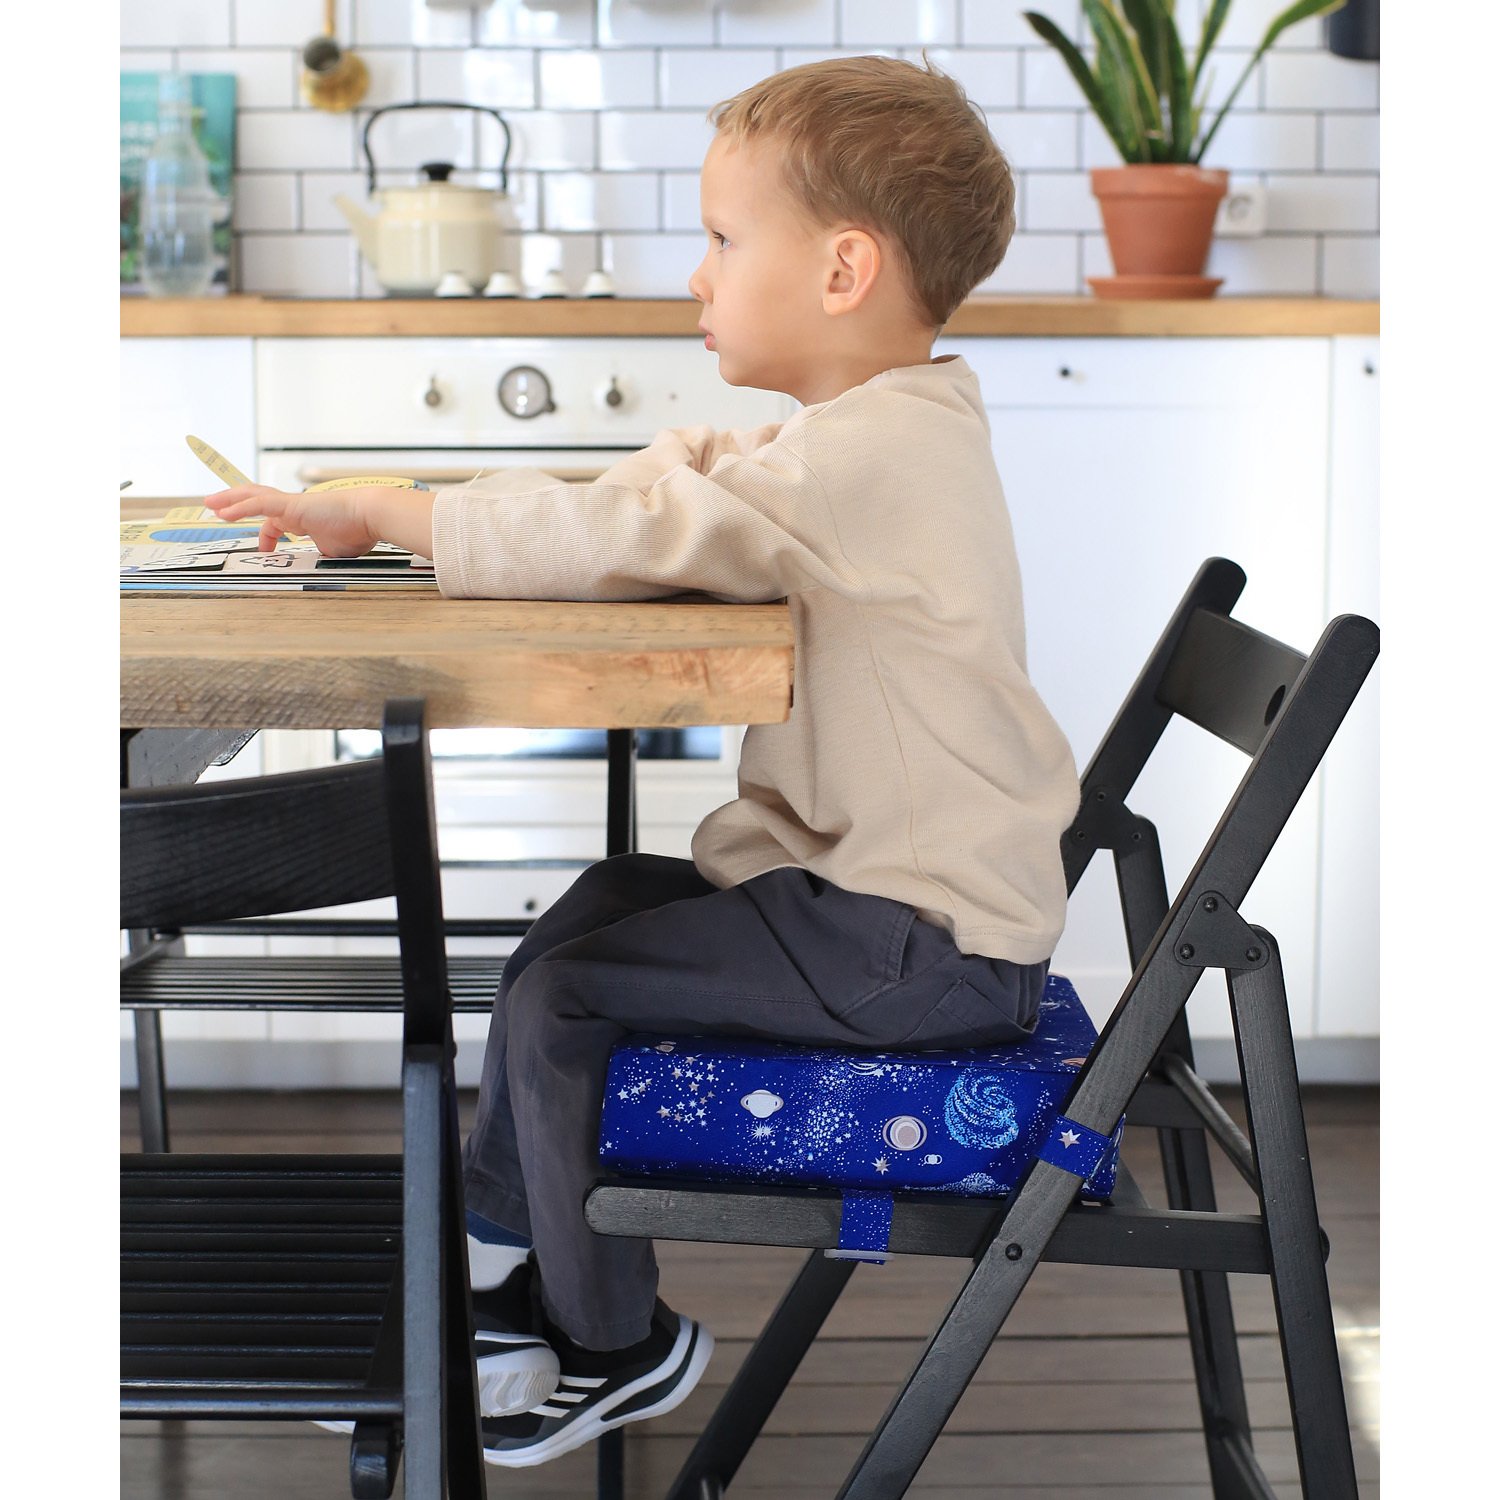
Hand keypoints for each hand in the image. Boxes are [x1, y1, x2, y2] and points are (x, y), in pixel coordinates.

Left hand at [202, 484, 384, 556]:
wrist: (370, 516)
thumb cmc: (359, 531)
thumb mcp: (333, 552)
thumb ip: (319, 557)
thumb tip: (314, 570)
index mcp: (304, 517)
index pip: (276, 522)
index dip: (266, 536)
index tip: (265, 553)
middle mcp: (295, 507)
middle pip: (257, 499)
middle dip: (235, 503)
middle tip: (217, 508)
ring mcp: (292, 504)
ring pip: (252, 496)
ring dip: (229, 499)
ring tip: (210, 503)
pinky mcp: (292, 505)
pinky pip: (259, 504)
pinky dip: (239, 507)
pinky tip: (224, 512)